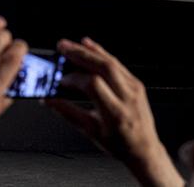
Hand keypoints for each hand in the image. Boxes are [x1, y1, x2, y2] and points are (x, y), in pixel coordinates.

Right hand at [47, 38, 183, 186]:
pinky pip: (118, 64)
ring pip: (111, 61)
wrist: (144, 149)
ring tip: (71, 45)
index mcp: (115, 113)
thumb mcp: (90, 132)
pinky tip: (89, 47)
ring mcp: (134, 88)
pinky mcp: (136, 83)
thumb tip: (50, 100)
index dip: (74, 79)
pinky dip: (101, 53)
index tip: (61, 80)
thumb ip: (68, 112)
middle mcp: (127, 97)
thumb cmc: (119, 144)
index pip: (93, 85)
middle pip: (104, 67)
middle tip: (62, 47)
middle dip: (80, 54)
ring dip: (89, 50)